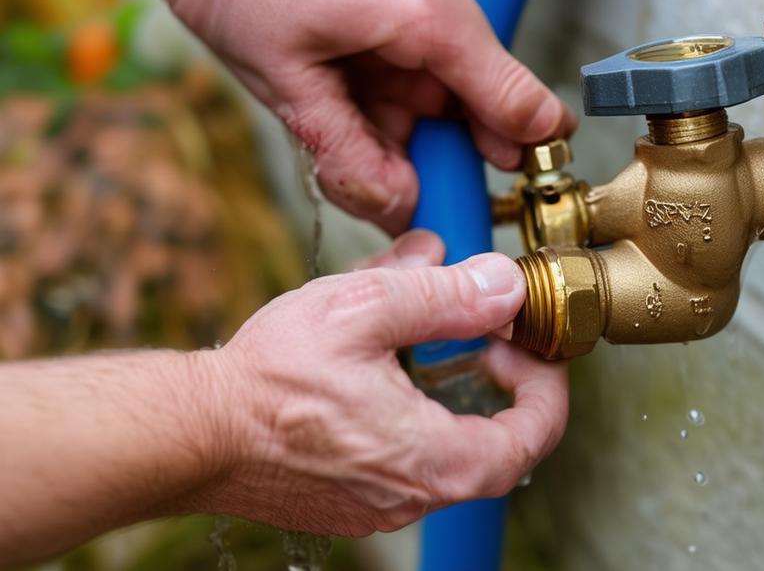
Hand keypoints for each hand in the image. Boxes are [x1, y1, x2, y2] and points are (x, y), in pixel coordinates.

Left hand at [155, 0, 575, 233]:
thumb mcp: (291, 81)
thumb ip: (353, 151)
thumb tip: (400, 208)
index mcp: (433, 23)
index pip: (516, 105)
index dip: (517, 163)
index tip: (486, 211)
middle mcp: (437, 29)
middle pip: (476, 130)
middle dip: (435, 176)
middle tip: (395, 202)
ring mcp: (415, 41)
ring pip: (431, 133)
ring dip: (393, 162)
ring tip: (339, 162)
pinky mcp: (389, 52)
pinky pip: (402, 117)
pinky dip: (374, 143)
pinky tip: (337, 144)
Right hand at [191, 231, 567, 534]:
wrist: (189, 432)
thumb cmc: (268, 380)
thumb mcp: (365, 311)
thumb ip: (444, 295)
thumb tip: (502, 286)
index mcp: (436, 460)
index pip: (535, 434)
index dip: (545, 382)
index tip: (526, 341)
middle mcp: (416, 495)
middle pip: (499, 446)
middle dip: (505, 386)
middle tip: (489, 338)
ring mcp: (382, 504)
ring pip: (451, 450)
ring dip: (457, 395)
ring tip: (432, 338)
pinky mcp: (350, 500)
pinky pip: (407, 459)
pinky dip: (417, 415)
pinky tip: (386, 369)